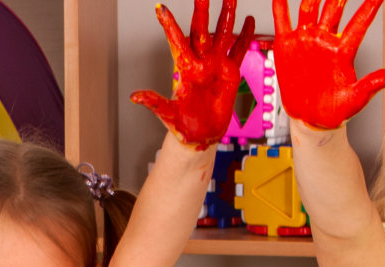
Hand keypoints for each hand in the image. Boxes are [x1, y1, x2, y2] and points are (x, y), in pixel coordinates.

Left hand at [132, 1, 255, 147]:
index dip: (169, 25)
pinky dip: (245, 36)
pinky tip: (249, 21)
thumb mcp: (167, 115)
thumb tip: (135, 97)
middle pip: (201, 30)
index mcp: (184, 69)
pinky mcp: (230, 73)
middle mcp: (200, 62)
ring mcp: (216, 65)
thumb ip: (154, 103)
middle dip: (203, 10)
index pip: (176, 41)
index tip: (160, 8)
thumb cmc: (182, 126)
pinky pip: (238, 50)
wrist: (200, 135)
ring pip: (223, 34)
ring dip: (227, 15)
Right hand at [271, 0, 384, 129]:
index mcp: (343, 51)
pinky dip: (280, 6)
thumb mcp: (356, 98)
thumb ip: (374, 84)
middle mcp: (325, 41)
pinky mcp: (287, 45)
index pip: (359, 23)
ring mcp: (306, 40)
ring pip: (309, 8)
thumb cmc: (335, 109)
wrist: (310, 118)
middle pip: (333, 8)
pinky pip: (282, 20)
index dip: (369, 6)